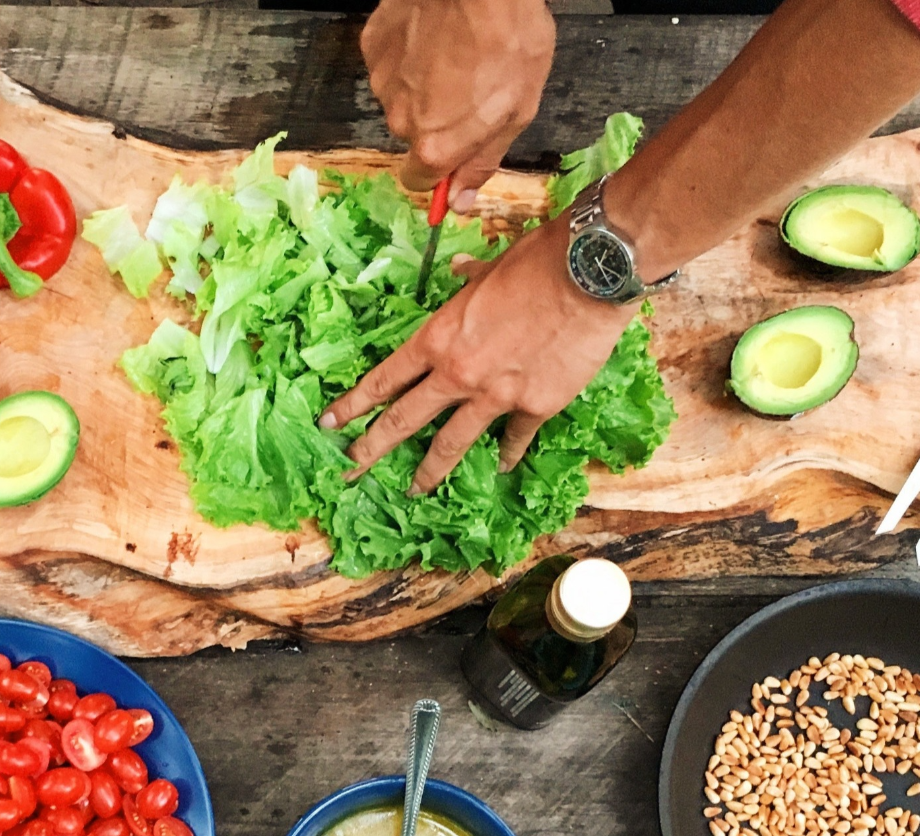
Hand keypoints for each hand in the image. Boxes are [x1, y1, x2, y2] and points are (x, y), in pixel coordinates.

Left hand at [318, 218, 633, 494]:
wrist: (589, 274)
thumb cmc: (537, 261)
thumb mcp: (490, 268)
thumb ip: (468, 281)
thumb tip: (458, 272)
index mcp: (439, 338)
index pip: (384, 380)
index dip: (353, 404)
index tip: (330, 423)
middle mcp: (458, 373)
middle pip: (404, 420)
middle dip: (372, 448)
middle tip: (350, 469)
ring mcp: (495, 396)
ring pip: (451, 443)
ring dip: (429, 470)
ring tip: (414, 489)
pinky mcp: (535, 406)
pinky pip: (514, 438)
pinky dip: (508, 453)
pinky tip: (500, 466)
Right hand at [360, 0, 554, 211]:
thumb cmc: (508, 40)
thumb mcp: (516, 111)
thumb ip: (482, 161)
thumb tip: (460, 201)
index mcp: (434, 145)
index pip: (419, 181)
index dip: (440, 169)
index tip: (456, 151)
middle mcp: (400, 120)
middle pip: (413, 135)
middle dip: (437, 120)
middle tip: (470, 87)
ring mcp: (383, 81)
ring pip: (401, 97)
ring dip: (423, 85)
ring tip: (455, 54)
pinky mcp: (373, 45)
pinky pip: (390, 63)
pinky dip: (409, 55)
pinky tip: (434, 35)